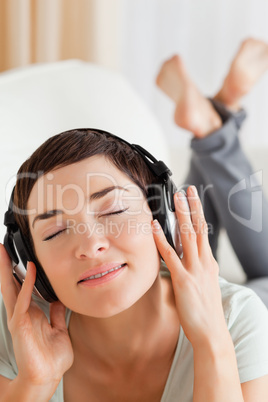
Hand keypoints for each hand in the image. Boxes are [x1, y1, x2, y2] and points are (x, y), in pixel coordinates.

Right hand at [0, 244, 73, 387]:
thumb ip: (56, 314)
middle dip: (5, 266)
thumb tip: (59, 300)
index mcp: (31, 313)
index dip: (19, 272)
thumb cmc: (53, 357)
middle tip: (1, 248)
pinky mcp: (21, 324)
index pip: (22, 288)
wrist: (48, 377)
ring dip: (7, 269)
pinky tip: (30, 270)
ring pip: (11, 288)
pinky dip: (26, 284)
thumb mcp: (59, 329)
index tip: (19, 257)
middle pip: (11, 284)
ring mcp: (19, 318)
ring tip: (3, 252)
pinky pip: (23, 300)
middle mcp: (22, 313)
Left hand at [152, 186, 227, 347]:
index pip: (204, 232)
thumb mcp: (204, 285)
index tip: (193, 199)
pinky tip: (154, 228)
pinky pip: (171, 255)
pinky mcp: (183, 280)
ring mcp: (194, 270)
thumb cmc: (204, 312)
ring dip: (181, 215)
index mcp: (208, 263)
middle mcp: (204, 263)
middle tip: (186, 190)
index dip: (198, 214)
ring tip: (176, 199)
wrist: (211, 333)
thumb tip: (183, 257)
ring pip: (188, 236)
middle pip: (198, 228)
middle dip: (192, 207)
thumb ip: (195, 269)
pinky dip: (162, 240)